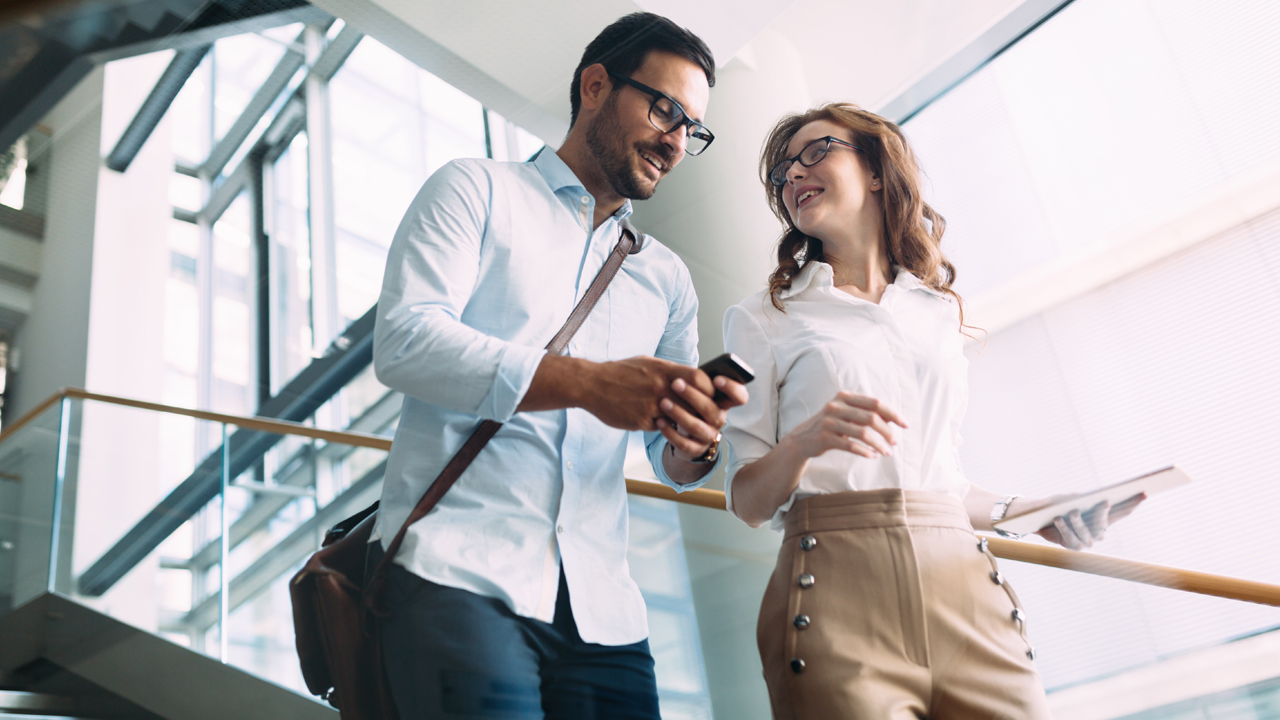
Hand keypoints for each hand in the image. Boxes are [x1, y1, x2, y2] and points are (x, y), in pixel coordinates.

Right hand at [579, 356, 707, 431]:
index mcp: (664, 370)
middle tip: (699, 412)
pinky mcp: (642, 421)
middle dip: (699, 409)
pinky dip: (659, 425)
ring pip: (678, 418)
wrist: (592, 385)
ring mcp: (652, 405)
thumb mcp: (648, 363)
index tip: (708, 394)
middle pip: (694, 402)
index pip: (700, 379)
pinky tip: (651, 419)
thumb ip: (670, 371)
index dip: (709, 389)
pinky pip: (659, 427)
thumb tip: (689, 378)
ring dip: (680, 420)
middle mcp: (661, 387)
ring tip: (677, 418)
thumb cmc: (620, 372)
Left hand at [658, 375, 748, 460]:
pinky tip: (659, 421)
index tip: (716, 379)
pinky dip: (670, 432)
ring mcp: (708, 435)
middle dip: (692, 395)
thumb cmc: (690, 404)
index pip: (739, 397)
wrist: (684, 433)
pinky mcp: (696, 449)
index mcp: (723, 402)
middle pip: (712, 410)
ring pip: (696, 426)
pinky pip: (684, 443)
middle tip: (675, 383)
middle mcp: (719, 419)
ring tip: (663, 402)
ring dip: (679, 413)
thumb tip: (690, 372)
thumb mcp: (697, 391)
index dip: (732, 388)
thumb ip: (698, 381)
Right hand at [782, 392, 906, 460]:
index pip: (875, 403)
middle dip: (887, 432)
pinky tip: (873, 456)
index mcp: (844, 397)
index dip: (893, 414)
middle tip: (895, 443)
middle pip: (871, 418)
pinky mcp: (824, 437)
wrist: (802, 440)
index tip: (905, 425)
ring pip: (862, 433)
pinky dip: (865, 452)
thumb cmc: (830, 426)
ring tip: (887, 453)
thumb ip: (866, 414)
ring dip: (879, 444)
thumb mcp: (846, 414)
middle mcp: (836, 406)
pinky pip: (850, 446)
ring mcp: (829, 422)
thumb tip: (893, 420)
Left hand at [1032, 493, 1146, 549]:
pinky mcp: (1073, 546)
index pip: (1122, 511)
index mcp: (1104, 518)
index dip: (1133, 503)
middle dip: (1103, 513)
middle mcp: (1099, 532)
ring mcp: (1087, 541)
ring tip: (1073, 511)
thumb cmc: (1062, 507)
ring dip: (1079, 521)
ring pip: (1085, 532)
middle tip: (1105, 502)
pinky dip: (1064, 527)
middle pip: (1103, 523)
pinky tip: (1058, 519)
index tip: (1145, 493)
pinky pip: (1069, 537)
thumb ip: (1081, 498)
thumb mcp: (1072, 498)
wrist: (1045, 521)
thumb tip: (1086, 497)